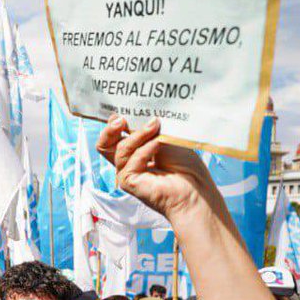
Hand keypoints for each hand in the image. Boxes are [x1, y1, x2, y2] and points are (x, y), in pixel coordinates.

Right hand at [95, 116, 221, 222]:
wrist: (195, 190)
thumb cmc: (186, 168)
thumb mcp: (165, 139)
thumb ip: (147, 130)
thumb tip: (135, 115)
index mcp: (135, 152)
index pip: (115, 136)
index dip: (115, 123)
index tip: (124, 110)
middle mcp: (128, 163)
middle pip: (104, 145)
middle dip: (110, 129)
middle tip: (122, 119)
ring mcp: (127, 173)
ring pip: (120, 150)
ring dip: (138, 135)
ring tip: (154, 126)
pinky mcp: (129, 182)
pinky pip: (131, 161)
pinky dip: (146, 150)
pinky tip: (159, 144)